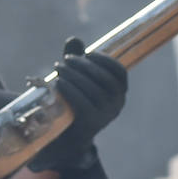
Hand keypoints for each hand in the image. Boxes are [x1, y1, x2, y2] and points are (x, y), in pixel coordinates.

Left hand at [29, 38, 127, 171]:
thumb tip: (73, 39)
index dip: (105, 60)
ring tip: (58, 68)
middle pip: (104, 79)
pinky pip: (82, 103)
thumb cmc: (71, 104)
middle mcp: (116, 104)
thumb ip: (77, 61)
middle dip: (84, 65)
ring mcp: (105, 116)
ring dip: (74, 75)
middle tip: (66, 60)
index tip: (87, 53)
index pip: (119, 72)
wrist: (63, 138)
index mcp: (119, 93)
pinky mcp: (90, 124)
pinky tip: (58, 82)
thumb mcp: (76, 81)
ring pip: (92, 90)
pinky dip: (69, 89)